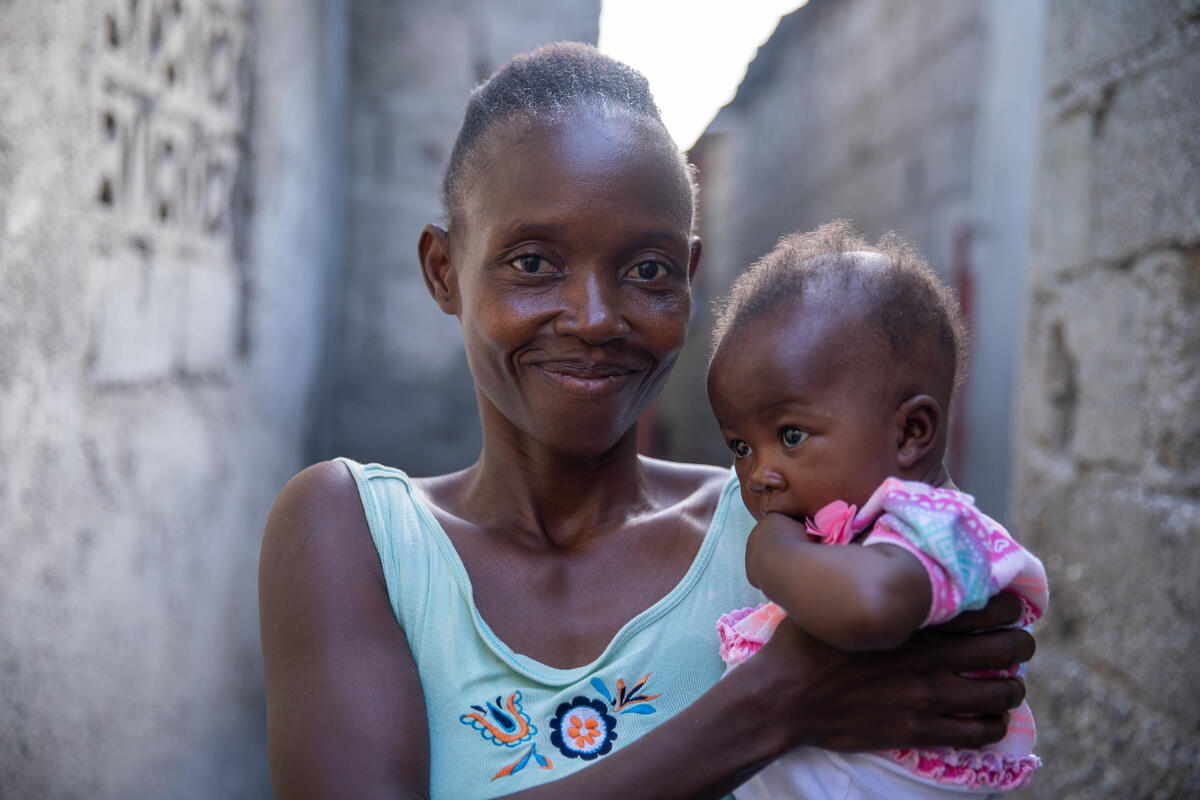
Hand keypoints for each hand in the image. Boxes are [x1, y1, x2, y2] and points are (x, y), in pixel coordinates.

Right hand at [745, 593, 1033, 753]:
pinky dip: (994, 724)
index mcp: (914, 619)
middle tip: (1017, 643)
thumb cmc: (806, 641)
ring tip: (1009, 683)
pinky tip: (991, 718)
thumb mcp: (837, 597)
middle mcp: (931, 656)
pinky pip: (978, 731)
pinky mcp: (920, 728)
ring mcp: (929, 696)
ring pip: (1001, 693)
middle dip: (1020, 644)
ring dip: (1012, 686)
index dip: (1008, 605)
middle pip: (1006, 648)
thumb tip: (882, 546)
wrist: (785, 695)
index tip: (1008, 606)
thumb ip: (868, 575)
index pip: (987, 607)